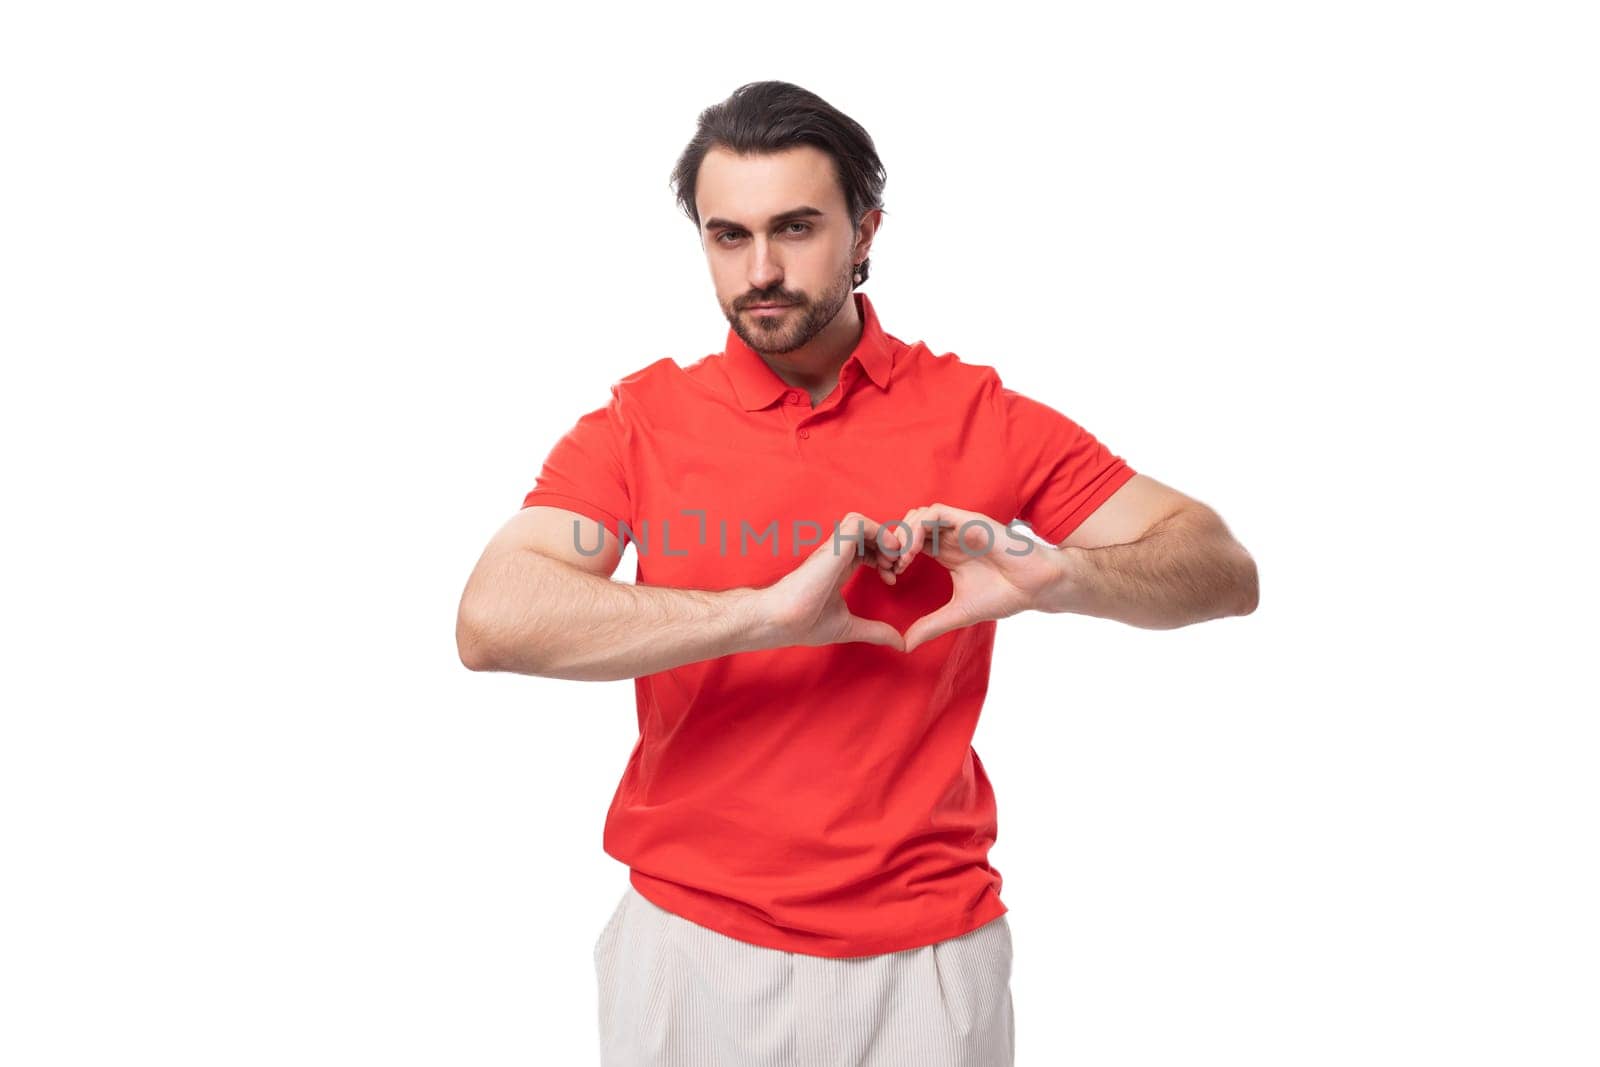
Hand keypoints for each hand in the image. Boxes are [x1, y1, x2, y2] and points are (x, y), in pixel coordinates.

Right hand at [758, 512, 906, 650]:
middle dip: (890, 547)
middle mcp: (837, 554)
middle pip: (869, 532)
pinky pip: (858, 523)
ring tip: (892, 562)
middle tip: (898, 569)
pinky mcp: (833, 546)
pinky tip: (885, 557)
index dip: (886, 558)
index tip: (892, 580)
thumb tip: (900, 644)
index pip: (867, 547)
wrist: (783, 622)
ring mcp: (834, 548)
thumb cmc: (805, 623)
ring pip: (864, 523)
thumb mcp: (850, 627)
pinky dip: (878, 533)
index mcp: (839, 567)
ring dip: (884, 537)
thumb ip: (875, 631)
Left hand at [881, 502, 1063, 652]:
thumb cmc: (1004, 595)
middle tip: (889, 568)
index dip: (894, 557)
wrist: (1035, 587)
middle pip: (908, 526)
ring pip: (917, 516)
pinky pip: (935, 513)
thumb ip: (932, 625)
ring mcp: (959, 527)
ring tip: (900, 562)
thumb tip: (906, 645)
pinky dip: (917, 529)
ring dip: (902, 535)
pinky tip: (913, 553)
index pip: (909, 543)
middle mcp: (950, 536)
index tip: (889, 579)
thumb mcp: (958, 613)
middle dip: (893, 544)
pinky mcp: (970, 521)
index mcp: (945, 552)